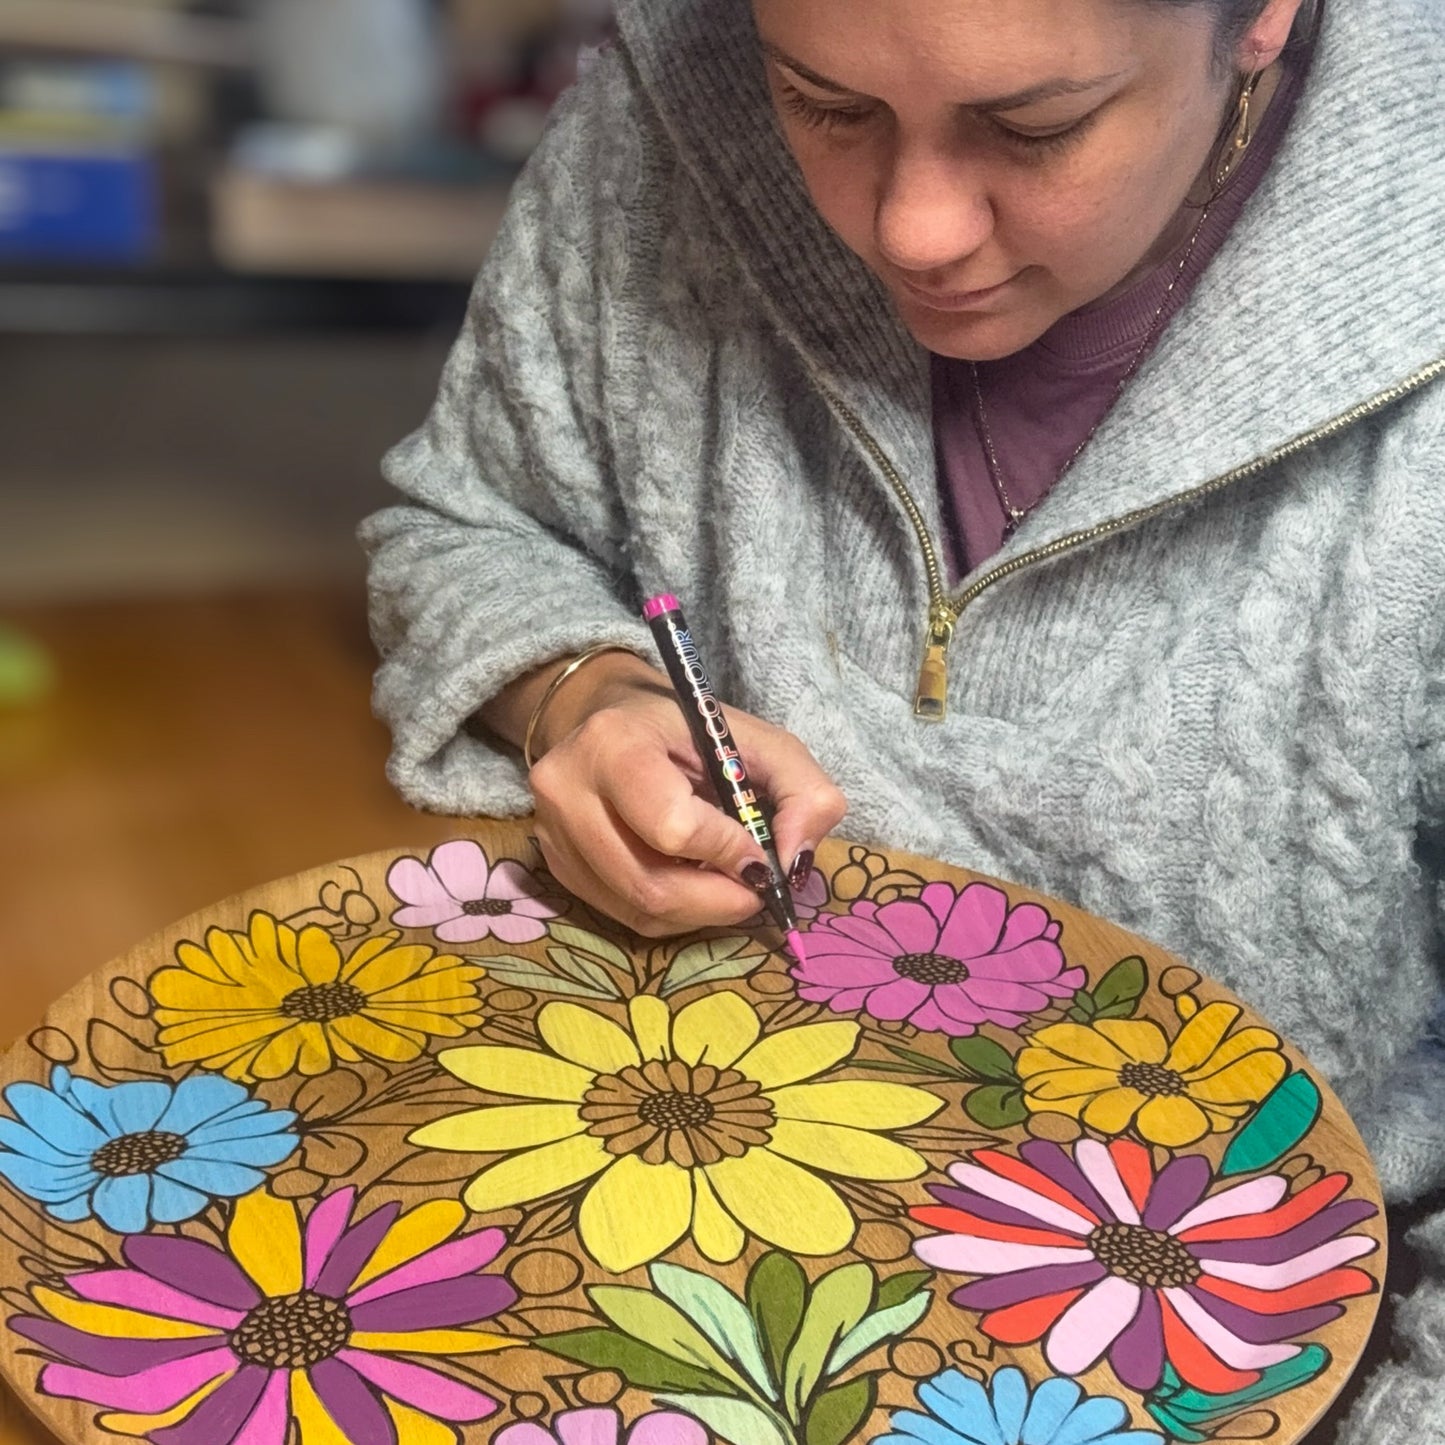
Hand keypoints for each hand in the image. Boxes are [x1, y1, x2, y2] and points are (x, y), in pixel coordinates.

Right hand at [523, 656, 845, 936]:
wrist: (610, 717)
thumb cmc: (690, 729)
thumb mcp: (761, 740)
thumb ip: (804, 792)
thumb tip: (795, 865)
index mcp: (613, 742)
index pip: (673, 827)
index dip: (728, 852)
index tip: (760, 854)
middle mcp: (566, 789)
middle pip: (650, 884)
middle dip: (719, 901)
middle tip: (756, 892)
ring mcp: (551, 833)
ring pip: (637, 909)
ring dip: (699, 912)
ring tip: (727, 885)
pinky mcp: (555, 866)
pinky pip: (622, 915)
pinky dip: (671, 913)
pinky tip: (691, 884)